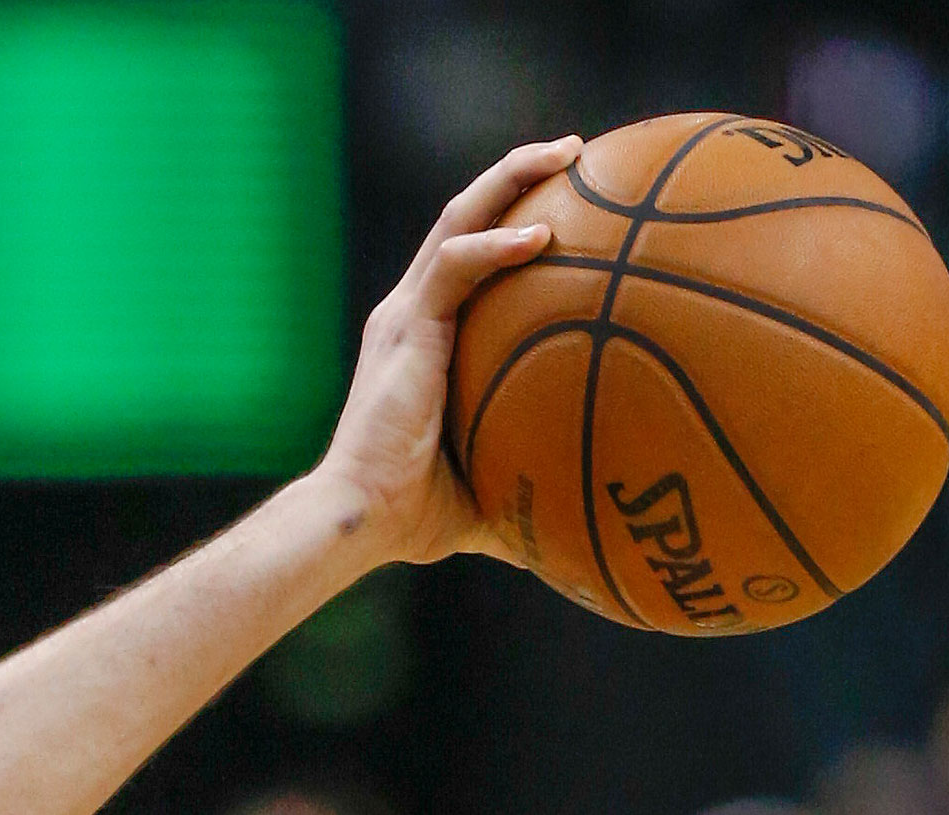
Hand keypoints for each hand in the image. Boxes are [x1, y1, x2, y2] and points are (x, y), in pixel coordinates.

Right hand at [315, 135, 581, 565]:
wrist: (361, 519)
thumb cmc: (416, 517)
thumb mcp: (490, 496)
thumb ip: (532, 490)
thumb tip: (588, 528)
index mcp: (426, 338)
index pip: (470, 257)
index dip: (513, 219)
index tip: (573, 201)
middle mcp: (411, 312)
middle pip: (467, 216)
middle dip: (520, 174)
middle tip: (579, 153)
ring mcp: (405, 314)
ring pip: (459, 218)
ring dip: (513, 178)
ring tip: (569, 155)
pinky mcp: (405, 327)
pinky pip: (455, 266)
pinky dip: (498, 245)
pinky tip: (544, 235)